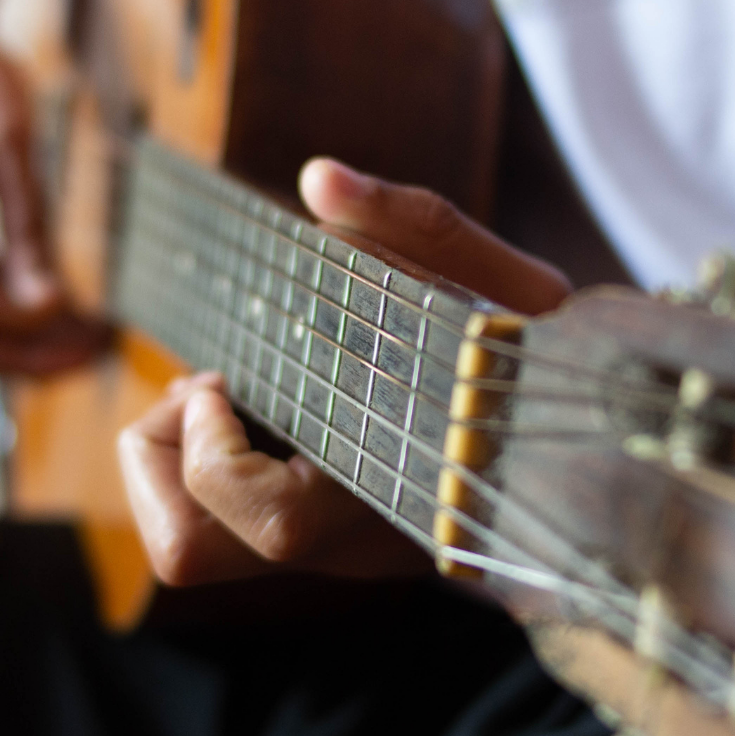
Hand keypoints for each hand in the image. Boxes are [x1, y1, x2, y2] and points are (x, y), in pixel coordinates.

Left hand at [118, 159, 571, 586]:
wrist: (577, 459)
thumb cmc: (542, 370)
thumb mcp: (507, 288)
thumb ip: (419, 225)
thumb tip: (321, 178)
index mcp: (391, 497)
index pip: (265, 520)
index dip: (210, 447)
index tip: (229, 376)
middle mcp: (346, 548)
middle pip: (186, 556)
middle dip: (157, 459)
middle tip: (208, 389)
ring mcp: (323, 553)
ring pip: (188, 549)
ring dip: (171, 461)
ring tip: (225, 395)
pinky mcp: (314, 540)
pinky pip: (214, 522)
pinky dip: (198, 463)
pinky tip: (250, 408)